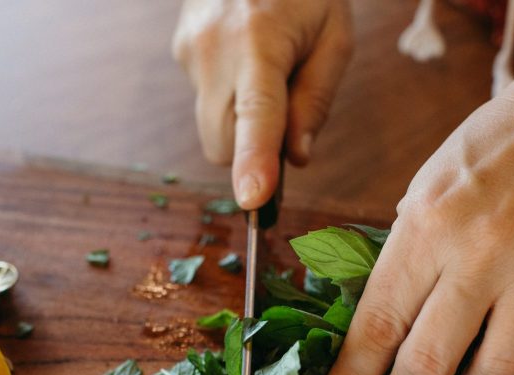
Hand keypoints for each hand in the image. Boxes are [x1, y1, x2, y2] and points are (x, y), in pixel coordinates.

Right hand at [172, 0, 352, 208]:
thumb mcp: (334, 36)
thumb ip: (317, 100)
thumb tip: (296, 158)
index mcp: (258, 41)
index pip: (256, 115)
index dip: (254, 161)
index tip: (252, 199)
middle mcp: (213, 49)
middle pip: (223, 142)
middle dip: (251, 151)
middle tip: (288, 112)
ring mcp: (188, 50)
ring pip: (211, 128)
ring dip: (240, 123)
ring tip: (267, 72)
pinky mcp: (180, 51)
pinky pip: (206, 100)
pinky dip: (229, 98)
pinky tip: (247, 58)